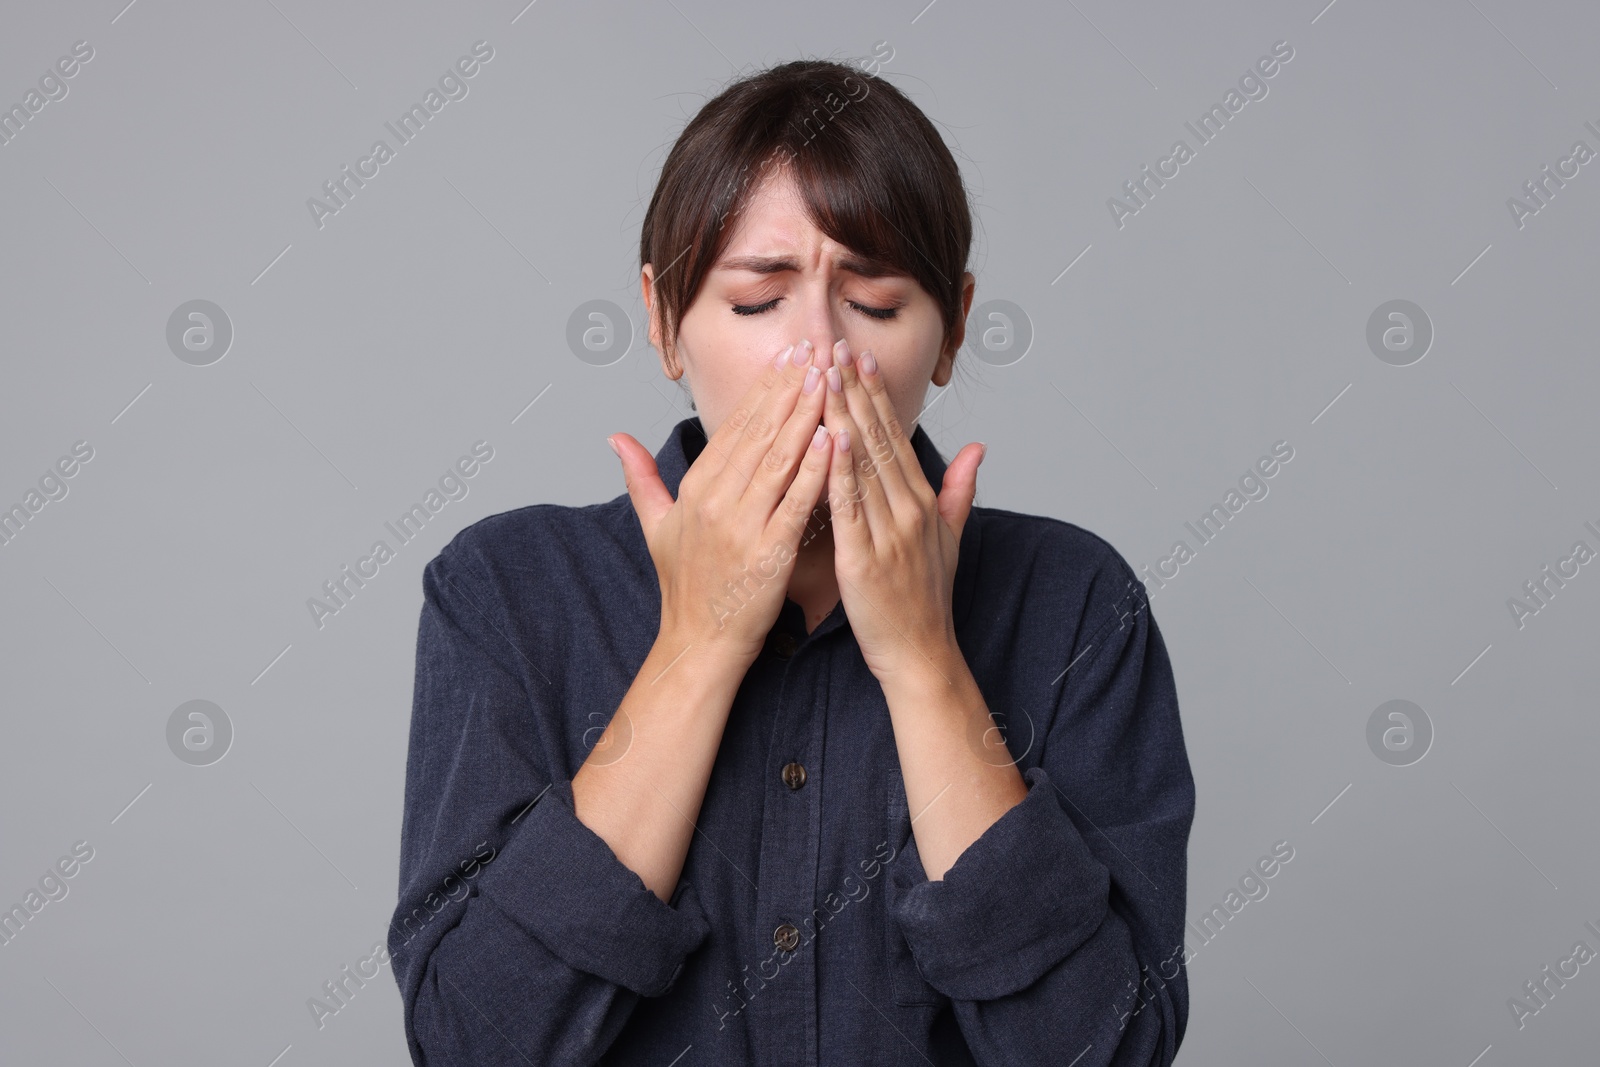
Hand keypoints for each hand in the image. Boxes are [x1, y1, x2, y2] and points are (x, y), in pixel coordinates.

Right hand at [609, 340, 831, 667]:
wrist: (699, 642)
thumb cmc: (685, 586)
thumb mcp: (655, 527)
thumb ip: (640, 478)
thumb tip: (615, 438)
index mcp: (695, 489)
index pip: (735, 427)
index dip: (764, 389)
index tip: (789, 356)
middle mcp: (715, 501)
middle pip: (759, 433)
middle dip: (791, 388)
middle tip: (817, 349)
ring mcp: (741, 526)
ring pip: (778, 459)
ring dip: (806, 416)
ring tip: (829, 380)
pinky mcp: (768, 554)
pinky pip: (794, 504)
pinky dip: (813, 471)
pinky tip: (832, 440)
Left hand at [820, 338, 985, 684]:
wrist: (920, 654)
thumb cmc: (926, 601)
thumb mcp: (950, 539)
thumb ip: (959, 490)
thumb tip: (979, 449)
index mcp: (922, 502)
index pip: (896, 437)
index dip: (876, 395)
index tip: (858, 357)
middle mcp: (909, 509)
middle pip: (878, 439)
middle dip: (854, 390)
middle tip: (833, 346)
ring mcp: (890, 532)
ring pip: (863, 464)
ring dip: (843, 416)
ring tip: (823, 376)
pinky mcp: (866, 558)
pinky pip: (851, 507)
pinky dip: (841, 470)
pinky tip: (830, 437)